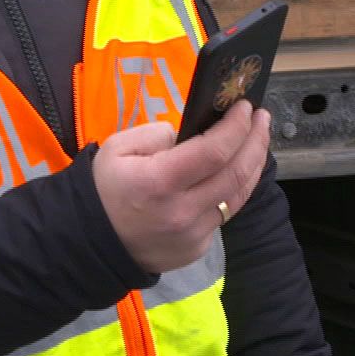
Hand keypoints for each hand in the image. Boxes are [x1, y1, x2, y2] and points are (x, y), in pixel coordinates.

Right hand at [91, 101, 270, 273]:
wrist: (92, 241)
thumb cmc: (104, 189)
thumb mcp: (117, 148)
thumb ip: (156, 135)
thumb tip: (190, 135)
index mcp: (159, 181)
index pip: (214, 150)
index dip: (236, 126)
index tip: (246, 107)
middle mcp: (182, 210)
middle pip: (236, 173)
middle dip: (255, 140)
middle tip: (262, 118)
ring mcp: (193, 234)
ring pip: (238, 196)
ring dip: (253, 165)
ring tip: (257, 142)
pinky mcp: (197, 248)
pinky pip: (223, 215)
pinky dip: (232, 191)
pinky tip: (233, 173)